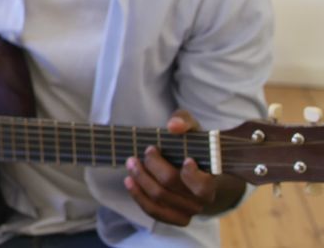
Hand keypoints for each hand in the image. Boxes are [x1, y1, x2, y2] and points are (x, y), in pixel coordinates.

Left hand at [123, 110, 216, 226]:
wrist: (193, 164)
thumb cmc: (192, 144)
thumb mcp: (191, 128)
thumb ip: (185, 122)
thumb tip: (173, 126)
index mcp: (211, 180)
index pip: (202, 186)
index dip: (191, 175)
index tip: (185, 159)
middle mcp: (202, 200)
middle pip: (170, 184)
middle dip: (153, 165)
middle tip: (147, 150)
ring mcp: (188, 211)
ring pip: (159, 198)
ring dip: (141, 178)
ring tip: (131, 163)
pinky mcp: (174, 217)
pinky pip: (153, 210)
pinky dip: (138, 195)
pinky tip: (129, 181)